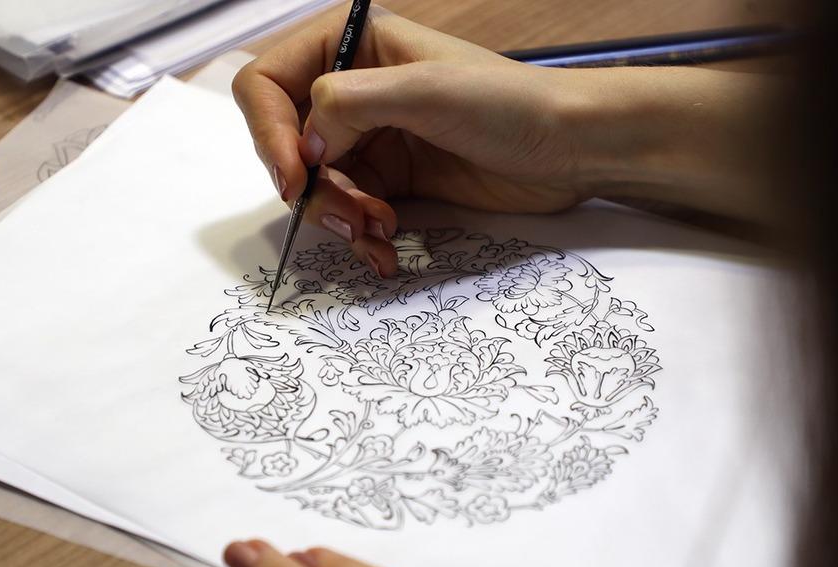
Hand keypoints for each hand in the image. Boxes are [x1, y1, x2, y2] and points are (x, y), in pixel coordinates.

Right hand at [232, 6, 604, 275]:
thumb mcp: (425, 89)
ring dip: (338, 218)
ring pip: (316, 188)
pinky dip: (359, 236)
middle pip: (287, 146)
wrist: (570, 150)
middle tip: (352, 215)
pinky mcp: (390, 182)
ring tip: (378, 232)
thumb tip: (305, 146)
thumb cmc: (509, 103)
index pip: (268, 83)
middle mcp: (352, 91)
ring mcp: (369, 140)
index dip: (270, 132)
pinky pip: (349, 214)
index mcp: (351, 46)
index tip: (298, 177)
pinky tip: (385, 248)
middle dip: (312, 188)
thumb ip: (349, 102)